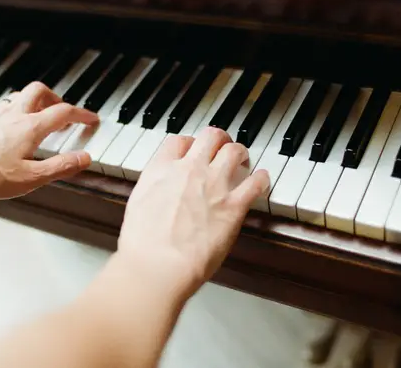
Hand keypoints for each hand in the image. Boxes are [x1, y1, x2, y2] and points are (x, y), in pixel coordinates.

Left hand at [0, 82, 98, 198]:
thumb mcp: (30, 178)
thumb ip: (60, 167)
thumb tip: (84, 158)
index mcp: (31, 127)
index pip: (64, 112)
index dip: (82, 114)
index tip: (91, 119)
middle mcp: (14, 114)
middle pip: (41, 91)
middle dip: (57, 98)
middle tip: (64, 113)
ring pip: (22, 95)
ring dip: (37, 102)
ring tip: (42, 119)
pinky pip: (6, 105)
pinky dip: (18, 110)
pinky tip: (14, 128)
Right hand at [117, 127, 268, 298]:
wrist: (158, 263)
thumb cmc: (143, 244)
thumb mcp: (137, 206)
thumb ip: (152, 193)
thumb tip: (158, 196)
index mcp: (161, 170)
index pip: (179, 141)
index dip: (189, 143)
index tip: (192, 149)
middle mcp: (189, 170)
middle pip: (210, 137)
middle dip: (218, 139)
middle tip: (222, 146)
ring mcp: (213, 185)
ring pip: (234, 151)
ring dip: (240, 153)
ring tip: (242, 158)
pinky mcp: (233, 206)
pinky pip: (255, 183)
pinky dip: (261, 179)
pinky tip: (262, 179)